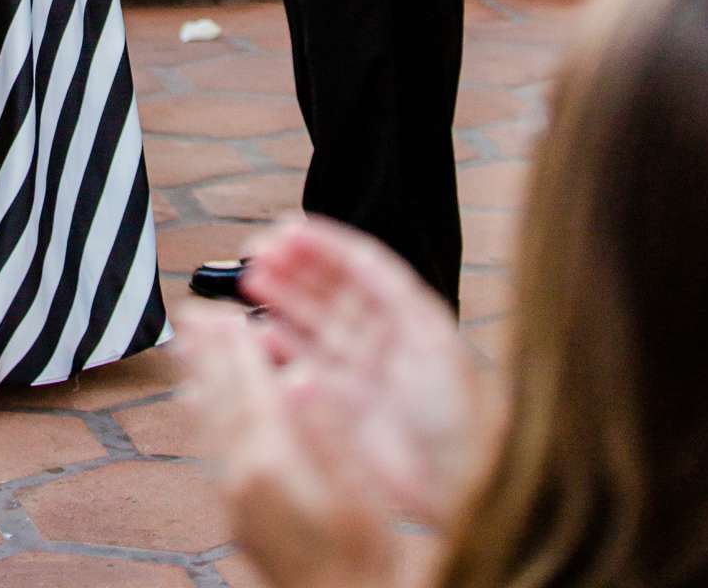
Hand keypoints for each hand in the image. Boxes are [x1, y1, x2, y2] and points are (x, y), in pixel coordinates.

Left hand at [180, 309, 401, 587]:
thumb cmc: (361, 557)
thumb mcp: (360, 492)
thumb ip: (327, 431)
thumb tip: (302, 375)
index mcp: (274, 464)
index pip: (249, 389)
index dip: (236, 346)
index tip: (222, 308)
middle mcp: (242, 478)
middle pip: (218, 401)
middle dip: (205, 354)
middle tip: (187, 312)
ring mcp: (234, 499)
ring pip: (207, 426)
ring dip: (194, 380)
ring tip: (180, 343)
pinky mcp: (235, 514)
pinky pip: (209, 452)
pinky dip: (199, 419)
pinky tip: (193, 404)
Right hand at [243, 216, 483, 529]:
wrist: (454, 478)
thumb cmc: (455, 408)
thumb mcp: (431, 336)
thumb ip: (392, 292)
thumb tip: (356, 253)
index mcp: (405, 311)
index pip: (359, 266)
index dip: (324, 246)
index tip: (289, 229)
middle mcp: (379, 335)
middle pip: (330, 290)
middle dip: (295, 267)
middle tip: (259, 251)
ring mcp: (358, 369)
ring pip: (312, 322)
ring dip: (283, 298)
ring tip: (253, 279)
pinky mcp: (340, 402)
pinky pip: (305, 363)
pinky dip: (282, 345)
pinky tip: (262, 330)